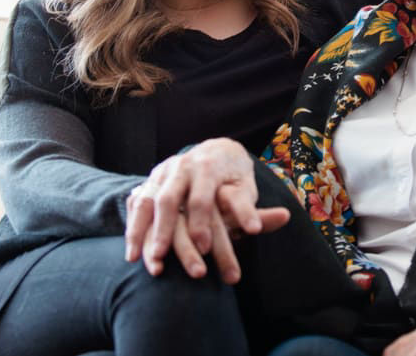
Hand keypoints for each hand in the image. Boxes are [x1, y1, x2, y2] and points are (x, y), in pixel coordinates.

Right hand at [124, 138, 289, 280]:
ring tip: (143, 262)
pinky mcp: (148, 181)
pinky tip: (132, 254)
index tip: (204, 250)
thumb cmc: (234, 176)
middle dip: (164, 232)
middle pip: (167, 199)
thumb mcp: (246, 188)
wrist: (214, 151)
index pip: (202, 197)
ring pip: (145, 202)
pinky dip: (132, 228)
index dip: (202, 224)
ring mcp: (161, 173)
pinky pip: (133, 205)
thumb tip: (284, 218)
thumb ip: (256, 206)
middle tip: (162, 261)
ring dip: (141, 233)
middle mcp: (181, 167)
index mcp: (208, 166)